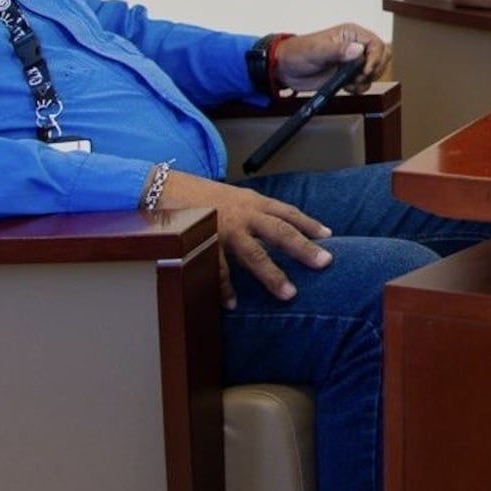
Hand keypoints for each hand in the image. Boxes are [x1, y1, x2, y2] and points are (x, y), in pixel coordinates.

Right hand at [153, 171, 331, 306]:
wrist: (161, 186)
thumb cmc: (199, 196)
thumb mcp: (232, 197)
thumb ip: (253, 212)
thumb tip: (274, 230)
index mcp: (252, 202)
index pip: (287, 212)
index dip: (308, 223)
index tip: (329, 236)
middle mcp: (243, 213)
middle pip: (280, 231)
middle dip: (304, 248)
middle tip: (325, 263)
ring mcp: (224, 228)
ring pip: (254, 253)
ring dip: (272, 275)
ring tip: (289, 294)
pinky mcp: (203, 242)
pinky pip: (217, 269)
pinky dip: (224, 288)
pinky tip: (232, 304)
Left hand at [273, 22, 389, 90]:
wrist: (285, 69)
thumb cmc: (297, 53)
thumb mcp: (317, 50)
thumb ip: (338, 50)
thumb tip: (358, 50)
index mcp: (351, 34)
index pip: (377, 44)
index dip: (375, 58)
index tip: (365, 70)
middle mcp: (355, 46)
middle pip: (382, 56)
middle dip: (374, 69)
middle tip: (359, 76)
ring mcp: (353, 62)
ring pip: (376, 71)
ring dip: (367, 80)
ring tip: (351, 82)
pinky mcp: (348, 75)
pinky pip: (365, 82)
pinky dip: (359, 88)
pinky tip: (347, 86)